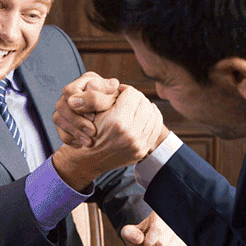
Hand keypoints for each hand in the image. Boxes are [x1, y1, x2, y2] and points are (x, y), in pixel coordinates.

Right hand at [53, 85, 168, 189]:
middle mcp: (130, 134)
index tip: (120, 92)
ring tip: (135, 106)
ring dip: (145, 106)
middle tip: (128, 99)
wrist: (90, 159)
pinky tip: (144, 114)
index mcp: (117, 122)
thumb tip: (123, 86)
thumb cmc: (89, 131)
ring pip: (152, 113)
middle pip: (144, 102)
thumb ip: (108, 95)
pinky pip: (156, 127)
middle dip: (136, 97)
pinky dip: (152, 118)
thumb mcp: (94, 109)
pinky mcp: (143, 150)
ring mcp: (138, 144)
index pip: (133, 94)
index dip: (125, 90)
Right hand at [54, 72, 120, 147]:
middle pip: (61, 105)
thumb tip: (101, 85)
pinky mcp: (63, 122)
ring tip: (89, 141)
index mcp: (86, 81)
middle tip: (92, 132)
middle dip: (77, 121)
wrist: (116, 123)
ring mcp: (66, 107)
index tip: (93, 117)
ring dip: (75, 131)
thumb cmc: (116, 106)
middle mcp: (73, 93)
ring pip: (58, 118)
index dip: (80, 106)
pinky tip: (83, 143)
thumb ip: (105, 92)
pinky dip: (71, 139)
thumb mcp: (114, 98)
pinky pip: (60, 131)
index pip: (71, 91)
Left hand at [120, 212, 187, 245]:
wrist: (151, 235)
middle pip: (162, 243)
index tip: (143, 242)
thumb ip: (129, 233)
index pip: (158, 228)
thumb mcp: (130, 231)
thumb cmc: (141, 233)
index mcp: (161, 213)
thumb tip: (138, 239)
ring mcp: (182, 234)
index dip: (148, 240)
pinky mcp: (185, 245)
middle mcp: (175, 221)